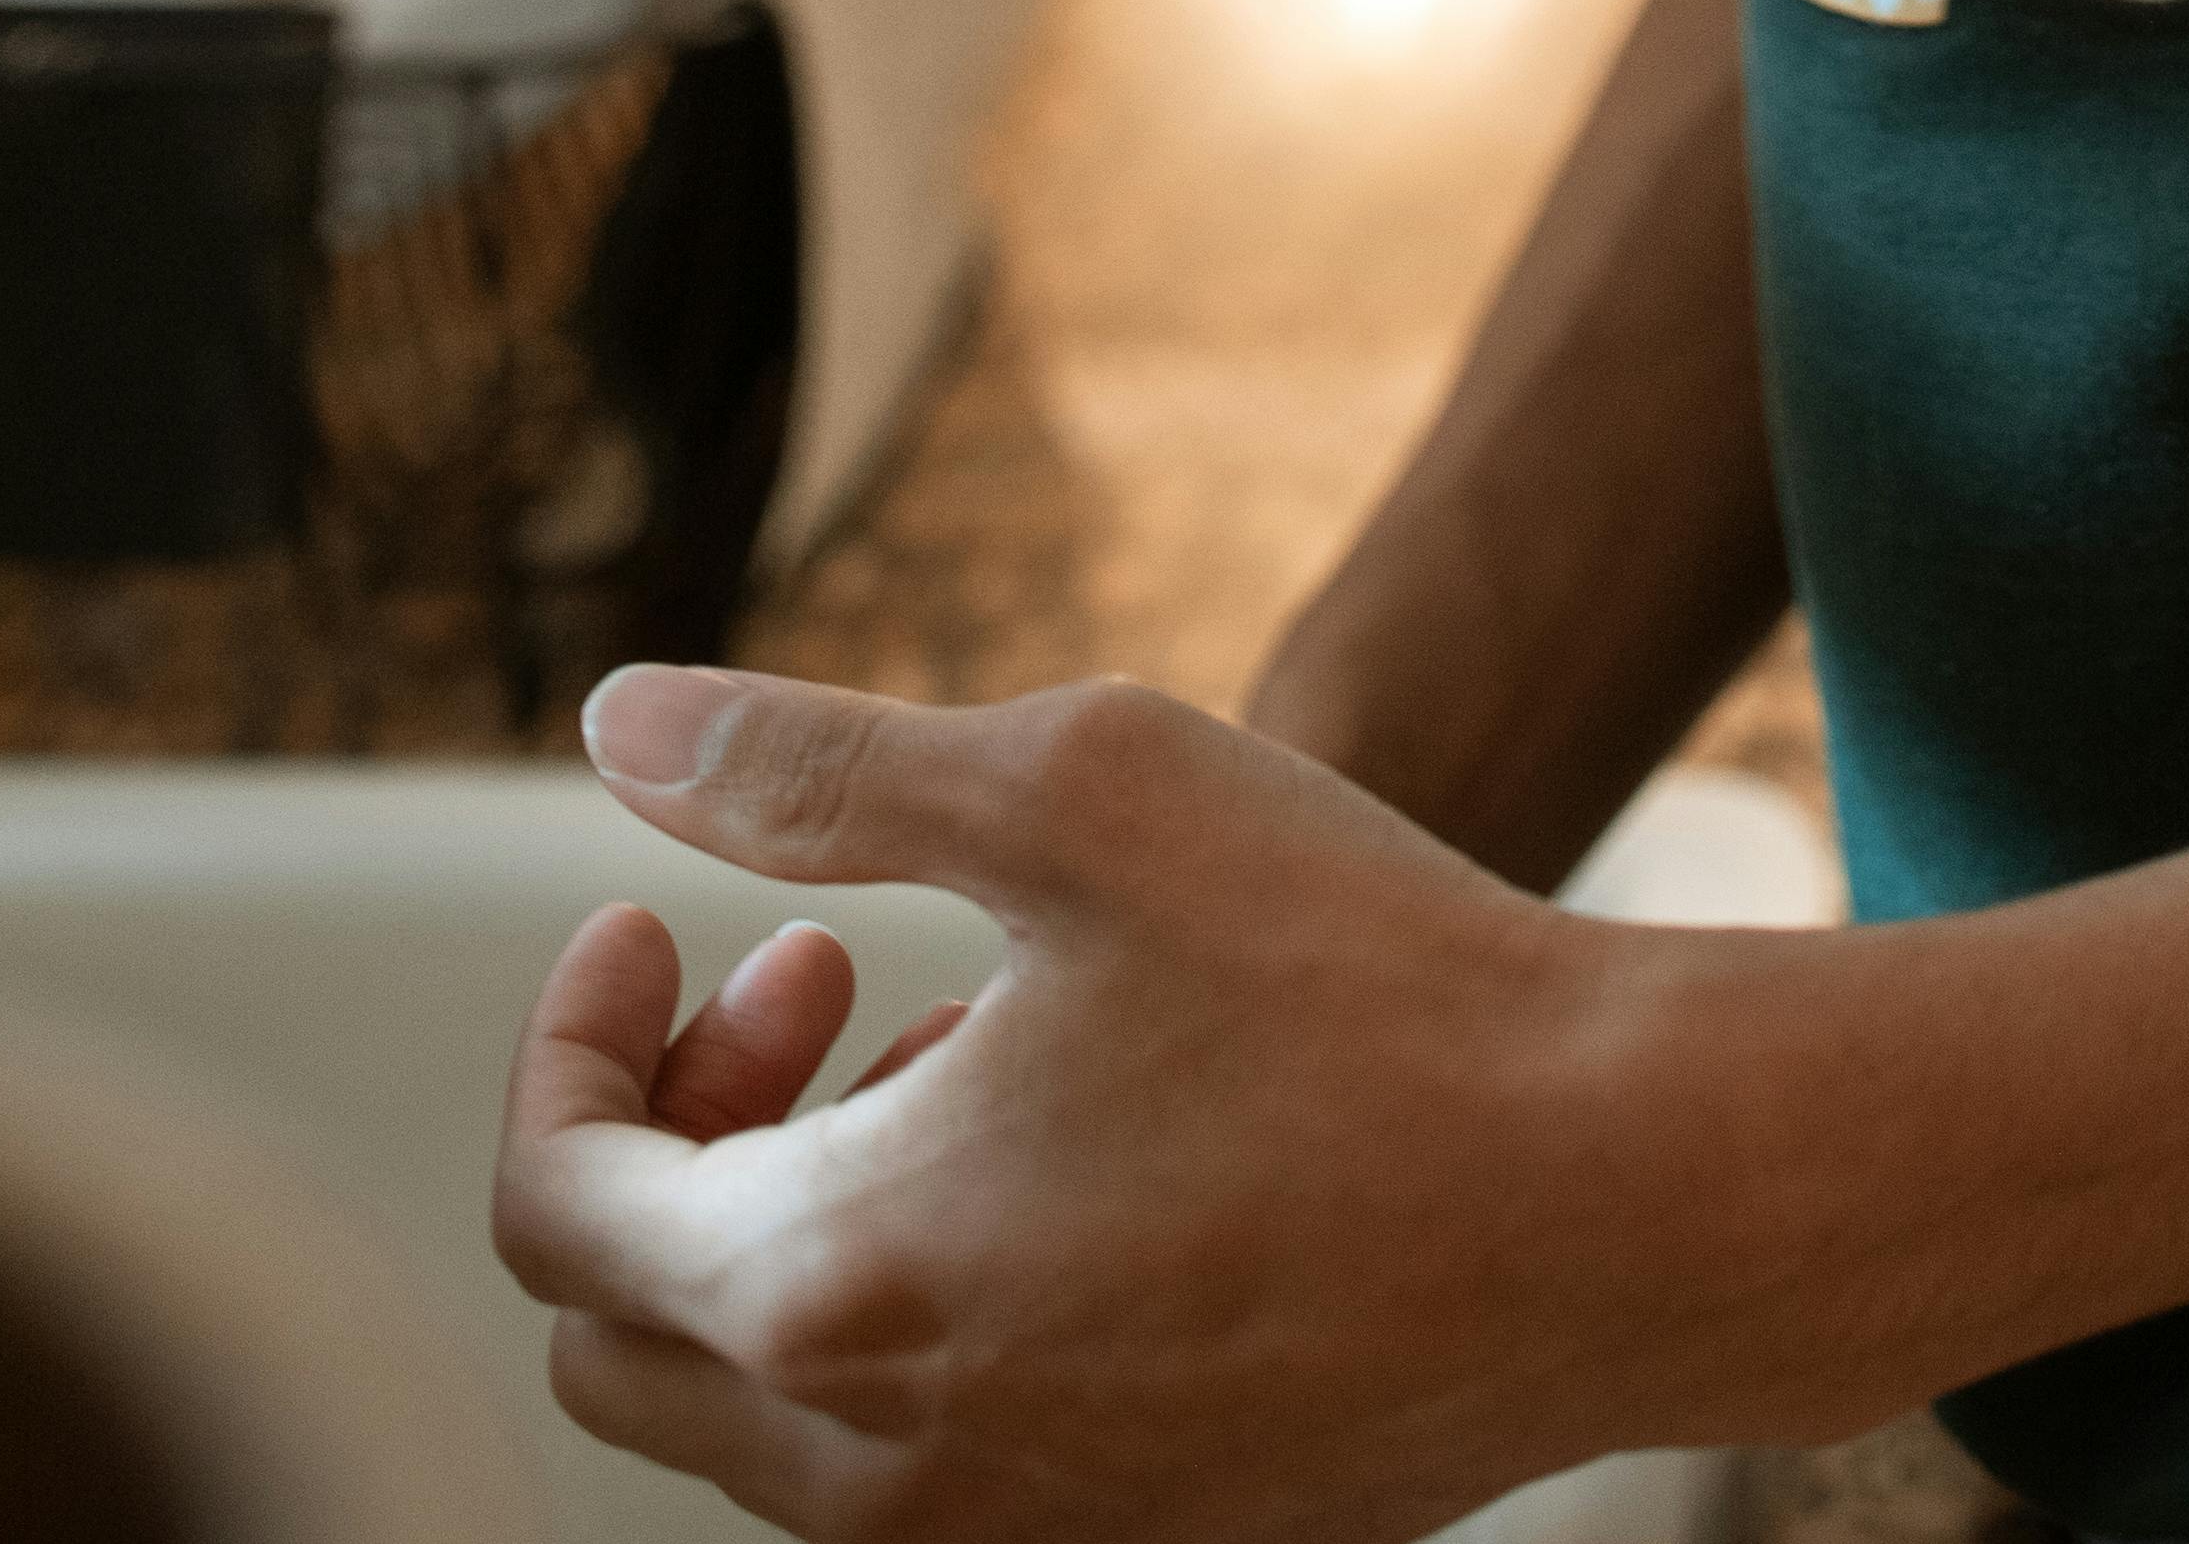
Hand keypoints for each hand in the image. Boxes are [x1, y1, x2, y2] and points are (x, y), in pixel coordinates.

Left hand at [493, 664, 1805, 1538]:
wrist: (1632, 1202)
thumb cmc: (1367, 978)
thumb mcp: (1077, 790)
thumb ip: (814, 765)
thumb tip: (617, 726)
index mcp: (842, 1286)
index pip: (556, 1211)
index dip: (571, 1039)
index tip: (662, 916)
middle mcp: (893, 1473)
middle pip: (624, 1344)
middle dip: (675, 1132)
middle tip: (820, 967)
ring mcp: (1020, 1539)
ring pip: (773, 1417)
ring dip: (805, 1217)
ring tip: (970, 1038)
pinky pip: (927, 1467)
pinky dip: (923, 1312)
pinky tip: (1083, 1153)